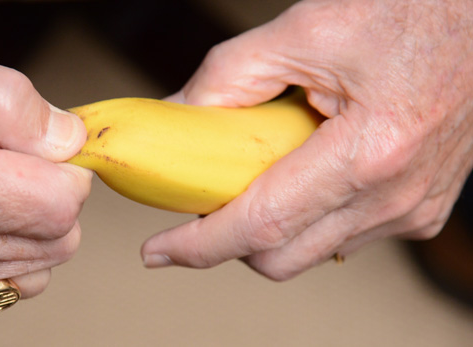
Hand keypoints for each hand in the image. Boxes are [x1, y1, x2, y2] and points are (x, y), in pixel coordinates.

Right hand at [0, 38, 91, 304]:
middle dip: (58, 195)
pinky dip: (6, 253)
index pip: (62, 200)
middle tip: (21, 158)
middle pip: (59, 239)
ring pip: (34, 268)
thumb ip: (7, 104)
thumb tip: (67, 137)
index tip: (51, 143)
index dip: (70, 166)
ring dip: (37, 226)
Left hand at [141, 0, 472, 279]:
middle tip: (204, 202)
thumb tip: (176, 114)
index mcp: (369, 152)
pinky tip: (302, 178)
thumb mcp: (307, 31)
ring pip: (313, 251)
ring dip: (271, 226)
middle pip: (281, 257)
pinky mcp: (419, 208)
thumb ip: (229, 76)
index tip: (158, 251)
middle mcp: (396, 196)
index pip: (262, 225)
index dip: (198, 245)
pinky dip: (308, 217)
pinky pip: (345, 235)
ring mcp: (412, 208)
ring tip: (258, 177)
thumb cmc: (411, 11)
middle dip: (229, 239)